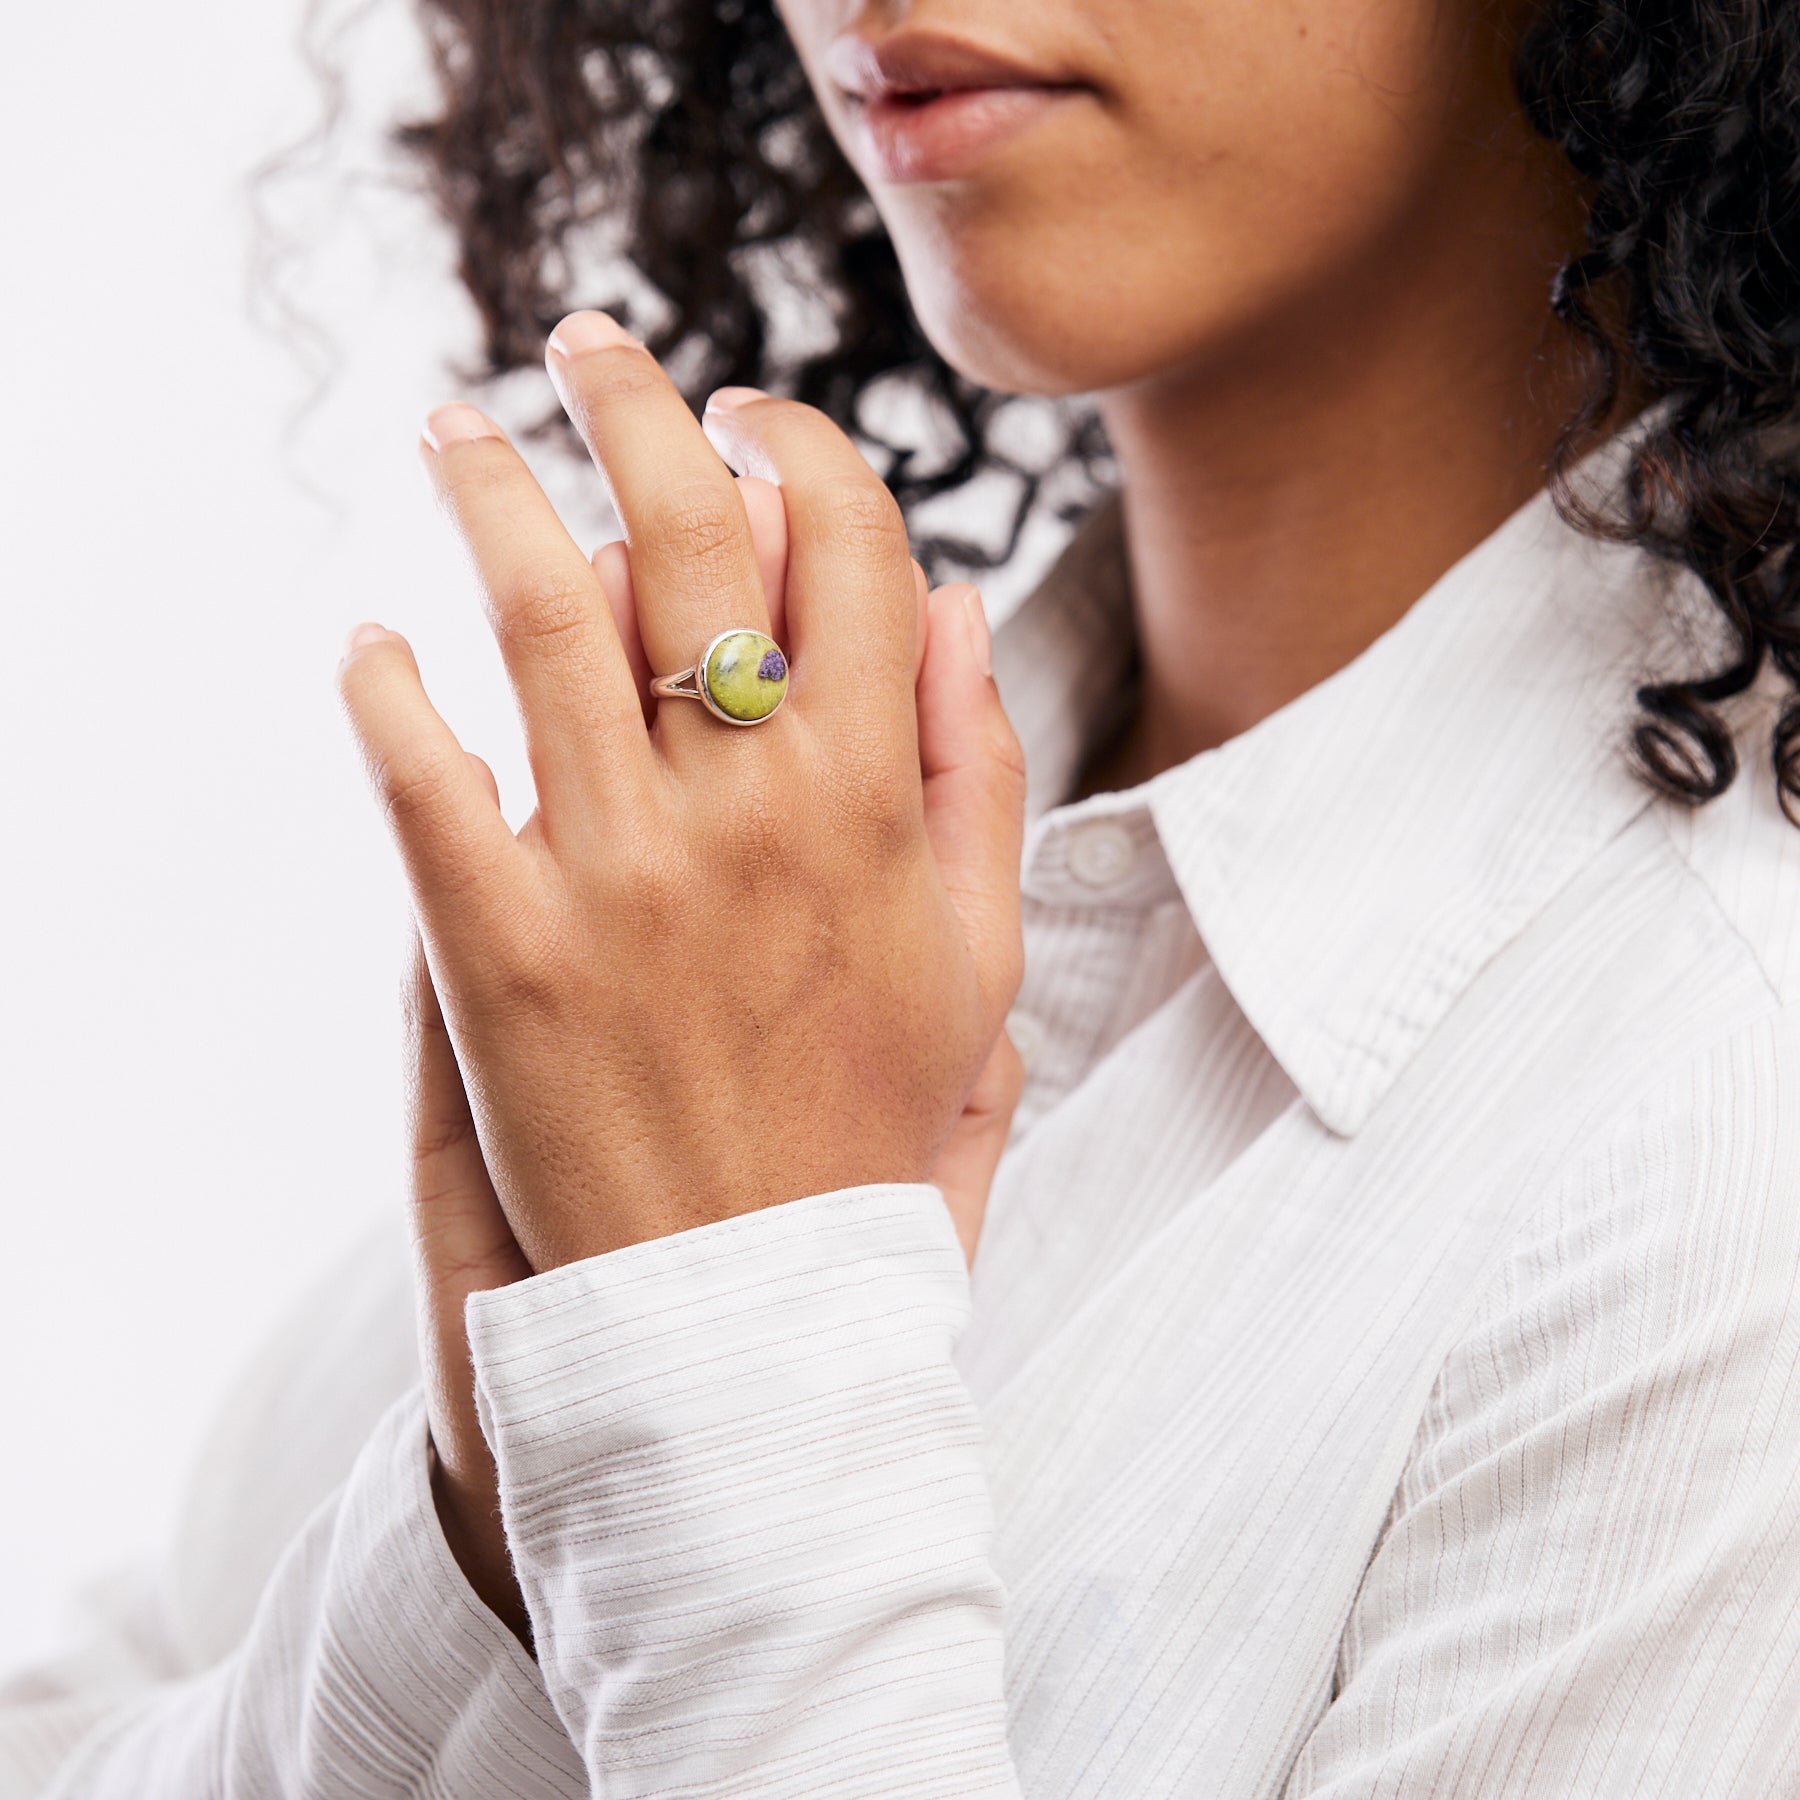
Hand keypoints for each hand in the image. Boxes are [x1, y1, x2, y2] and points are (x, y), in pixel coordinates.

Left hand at [342, 307, 1025, 1268]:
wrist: (753, 1308)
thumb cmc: (870, 1128)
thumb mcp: (978, 959)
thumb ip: (973, 775)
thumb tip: (959, 605)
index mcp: (871, 798)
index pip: (850, 547)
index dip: (804, 450)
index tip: (758, 418)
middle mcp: (746, 806)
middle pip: (689, 533)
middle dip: (634, 402)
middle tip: (589, 346)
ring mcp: (614, 871)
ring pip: (541, 612)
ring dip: (486, 490)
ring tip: (452, 428)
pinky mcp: (496, 949)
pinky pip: (418, 774)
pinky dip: (381, 687)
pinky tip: (370, 641)